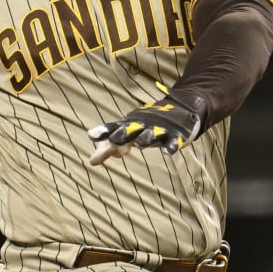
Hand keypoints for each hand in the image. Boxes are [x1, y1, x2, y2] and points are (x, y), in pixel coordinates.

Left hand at [87, 93, 201, 165]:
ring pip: (151, 135)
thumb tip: (91, 161)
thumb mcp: (128, 133)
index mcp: (131, 124)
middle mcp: (143, 126)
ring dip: (145, 139)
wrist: (181, 110)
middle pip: (130, 130)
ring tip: (140, 145)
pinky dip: (170, 147)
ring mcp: (159, 130)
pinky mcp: (175, 136)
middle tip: (112, 141)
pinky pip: (172, 142)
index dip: (104, 132)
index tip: (91, 135)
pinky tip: (166, 153)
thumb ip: (110, 147)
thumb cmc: (148, 125)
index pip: (114, 128)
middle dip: (122, 135)